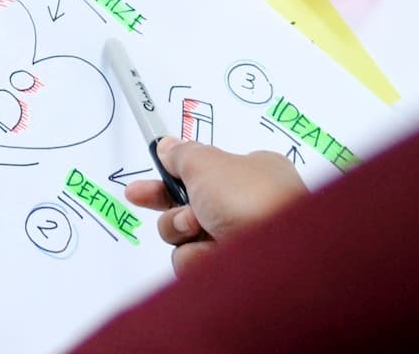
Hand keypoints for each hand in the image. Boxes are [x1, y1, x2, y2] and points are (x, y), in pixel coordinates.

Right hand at [125, 137, 307, 275]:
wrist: (279, 261)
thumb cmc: (252, 201)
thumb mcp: (208, 163)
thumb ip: (182, 153)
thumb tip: (169, 146)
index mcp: (254, 174)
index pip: (204, 172)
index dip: (172, 172)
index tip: (149, 168)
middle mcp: (248, 208)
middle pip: (190, 205)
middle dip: (170, 206)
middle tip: (138, 195)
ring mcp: (240, 241)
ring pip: (187, 236)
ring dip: (181, 230)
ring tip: (199, 227)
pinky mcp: (231, 272)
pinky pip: (195, 263)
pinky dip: (196, 257)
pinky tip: (212, 255)